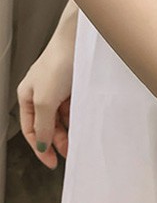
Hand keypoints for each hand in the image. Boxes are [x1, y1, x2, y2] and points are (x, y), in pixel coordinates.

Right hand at [16, 0, 77, 168]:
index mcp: (27, 97)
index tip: (52, 162)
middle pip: (47, 124)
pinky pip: (73, 106)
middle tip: (69, 154)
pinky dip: (77, 116)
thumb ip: (44, 125)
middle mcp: (41, 93)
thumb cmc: (57, 65)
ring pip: (61, 116)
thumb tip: (42, 144)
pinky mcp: (73, 84)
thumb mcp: (45, 100)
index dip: (40, 148)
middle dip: (57, 140)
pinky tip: (83, 125)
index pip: (31, 130)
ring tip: (78, 142)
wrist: (77, 41)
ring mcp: (58, 88)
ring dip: (68, 130)